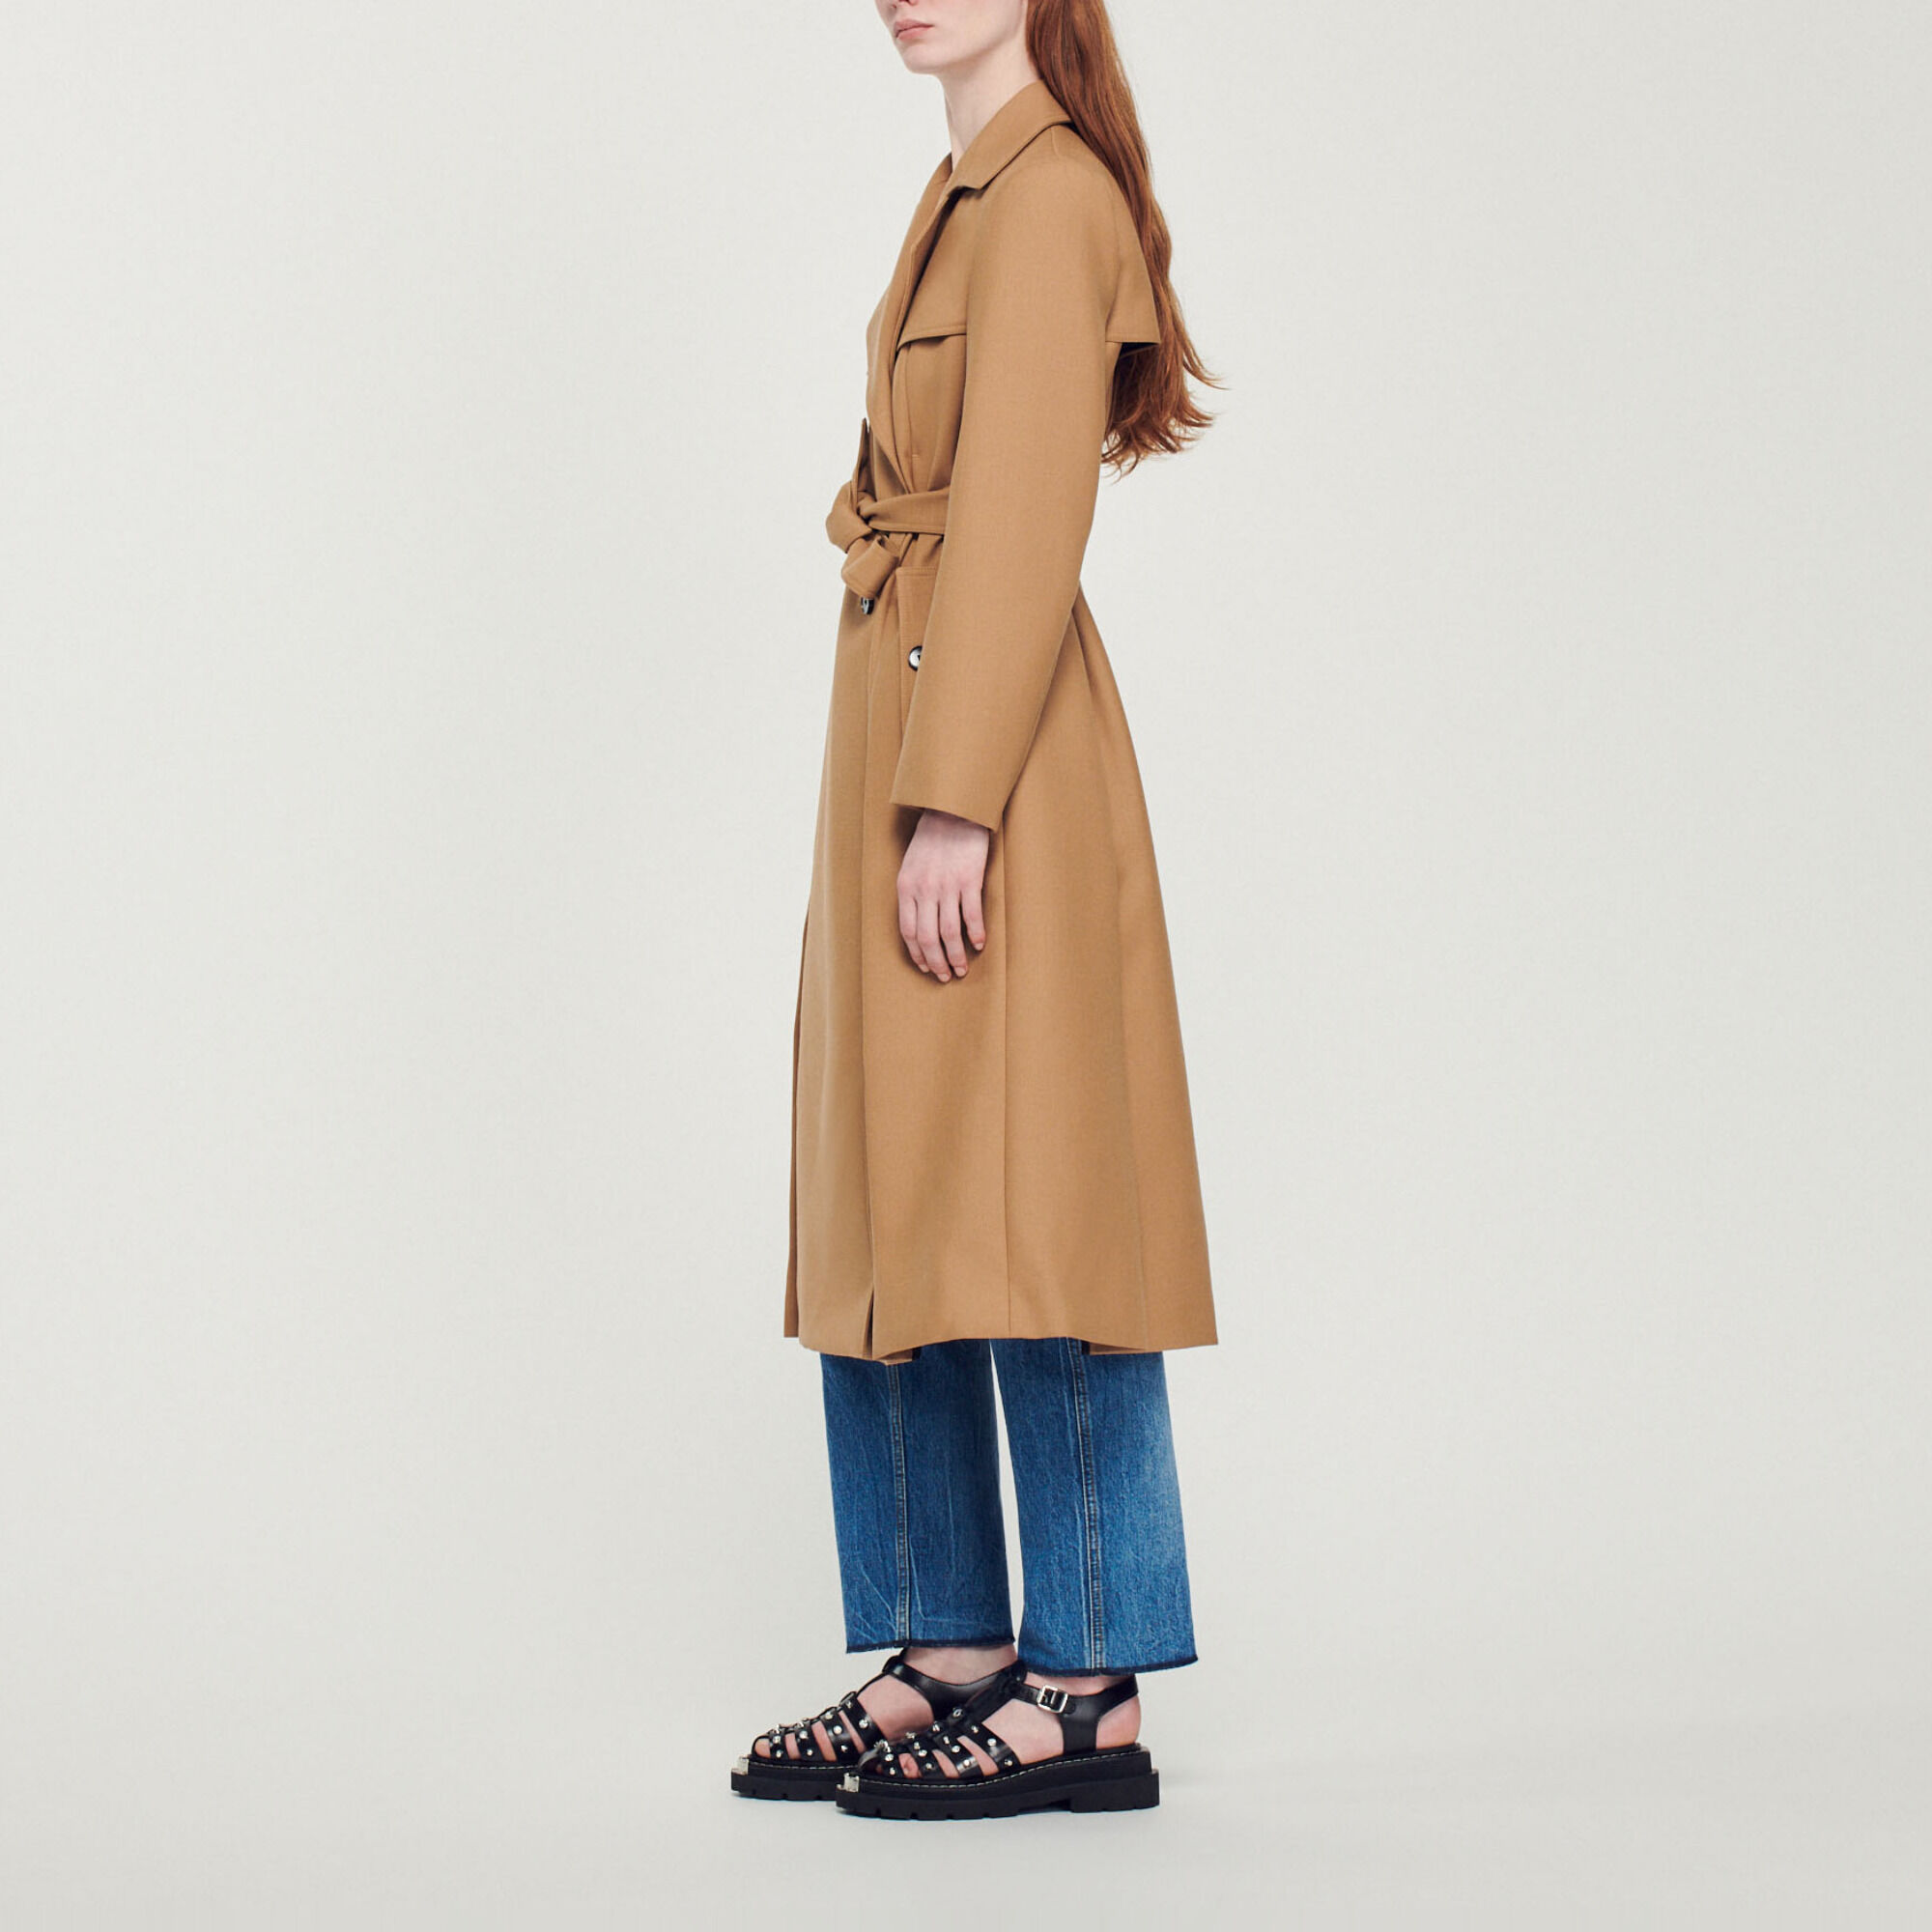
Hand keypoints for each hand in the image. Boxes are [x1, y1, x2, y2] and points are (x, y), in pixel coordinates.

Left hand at [896, 809, 989, 981]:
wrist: (953, 810)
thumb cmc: (932, 838)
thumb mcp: (911, 865)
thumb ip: (913, 893)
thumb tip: (918, 923)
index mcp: (906, 888)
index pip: (907, 931)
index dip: (917, 954)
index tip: (925, 968)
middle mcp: (924, 890)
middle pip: (928, 938)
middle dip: (936, 963)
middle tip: (946, 977)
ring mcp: (947, 886)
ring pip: (949, 933)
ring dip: (956, 956)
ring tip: (962, 969)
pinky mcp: (969, 880)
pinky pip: (972, 916)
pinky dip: (975, 934)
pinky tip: (979, 945)